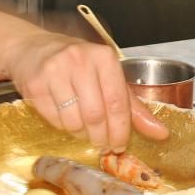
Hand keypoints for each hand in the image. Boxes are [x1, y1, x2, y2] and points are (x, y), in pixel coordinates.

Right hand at [5, 33, 168, 151]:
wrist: (33, 49)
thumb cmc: (77, 65)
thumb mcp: (108, 78)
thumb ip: (133, 106)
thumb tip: (161, 133)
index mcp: (104, 58)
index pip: (117, 102)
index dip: (120, 129)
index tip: (120, 145)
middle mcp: (80, 61)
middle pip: (96, 114)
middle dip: (101, 136)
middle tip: (102, 143)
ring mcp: (55, 71)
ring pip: (73, 120)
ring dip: (81, 134)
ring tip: (83, 130)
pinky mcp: (35, 84)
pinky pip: (54, 119)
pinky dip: (62, 127)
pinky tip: (66, 119)